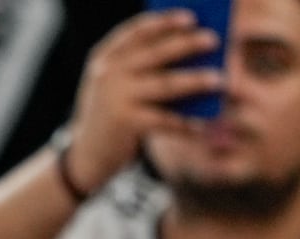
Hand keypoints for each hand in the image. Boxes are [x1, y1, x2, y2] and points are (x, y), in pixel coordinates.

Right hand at [65, 8, 222, 191]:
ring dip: (195, 81)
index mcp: (104, 58)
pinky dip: (186, 124)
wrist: (84, 155)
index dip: (164, 22)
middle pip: (156, 54)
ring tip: (219, 80)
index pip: (136, 31)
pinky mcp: (125, 123)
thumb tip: (193, 54)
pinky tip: (203, 124)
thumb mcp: (116, 85)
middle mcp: (108, 75)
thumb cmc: (112, 114)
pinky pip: (164, 120)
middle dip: (187, 45)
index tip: (190, 17)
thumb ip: (141, 66)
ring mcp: (115, 98)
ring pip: (166, 85)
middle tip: (214, 40)